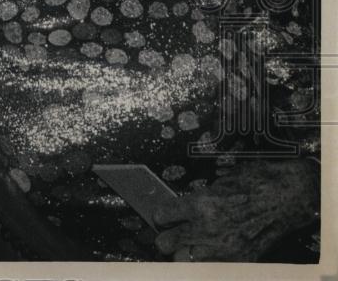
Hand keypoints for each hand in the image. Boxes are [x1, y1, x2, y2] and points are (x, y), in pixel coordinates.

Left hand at [153, 159, 317, 260]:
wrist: (287, 196)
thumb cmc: (255, 182)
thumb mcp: (219, 182)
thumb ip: (197, 198)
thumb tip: (180, 208)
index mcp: (201, 204)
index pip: (162, 215)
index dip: (161, 215)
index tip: (165, 215)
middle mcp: (208, 229)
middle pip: (165, 243)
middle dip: (167, 236)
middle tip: (174, 231)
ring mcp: (223, 249)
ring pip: (182, 260)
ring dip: (183, 252)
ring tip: (190, 244)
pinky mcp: (238, 261)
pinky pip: (208, 268)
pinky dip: (205, 261)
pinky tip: (210, 252)